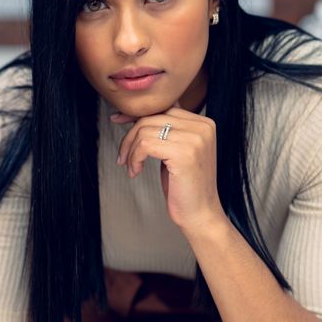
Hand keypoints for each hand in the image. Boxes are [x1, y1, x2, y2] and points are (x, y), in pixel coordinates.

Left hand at [112, 107, 223, 235]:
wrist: (200, 214)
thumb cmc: (185, 186)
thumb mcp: (176, 150)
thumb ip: (166, 130)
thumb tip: (135, 114)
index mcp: (203, 123)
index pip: (163, 107)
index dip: (137, 115)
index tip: (118, 121)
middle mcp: (202, 126)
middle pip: (152, 117)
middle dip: (130, 136)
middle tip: (123, 157)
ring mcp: (195, 139)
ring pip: (145, 130)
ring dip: (131, 151)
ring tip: (131, 167)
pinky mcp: (184, 153)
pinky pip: (145, 145)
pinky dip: (134, 158)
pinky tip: (136, 171)